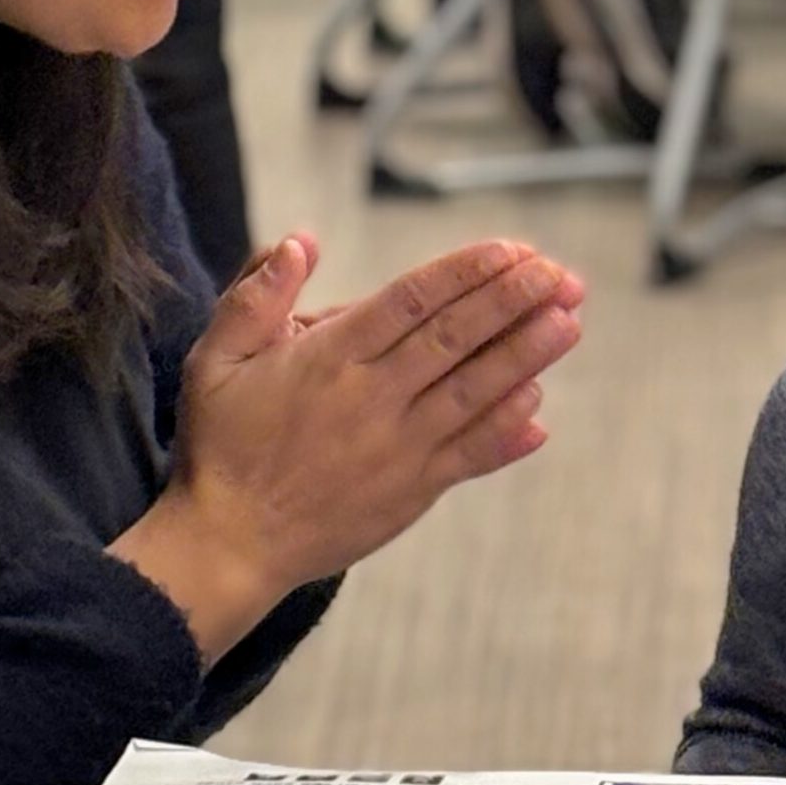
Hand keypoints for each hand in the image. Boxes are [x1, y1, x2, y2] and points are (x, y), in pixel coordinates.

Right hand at [114, 234, 583, 658]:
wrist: (229, 543)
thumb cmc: (219, 446)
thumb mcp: (216, 359)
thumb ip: (257, 296)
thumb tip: (300, 241)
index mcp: (330, 358)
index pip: (413, 300)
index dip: (467, 271)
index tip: (512, 250)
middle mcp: (373, 398)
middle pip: (456, 337)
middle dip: (514, 301)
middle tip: (561, 275)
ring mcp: (398, 447)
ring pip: (474, 391)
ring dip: (526, 355)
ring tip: (569, 321)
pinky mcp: (411, 492)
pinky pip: (469, 453)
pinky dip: (506, 428)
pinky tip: (539, 403)